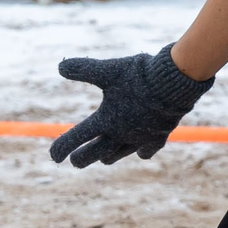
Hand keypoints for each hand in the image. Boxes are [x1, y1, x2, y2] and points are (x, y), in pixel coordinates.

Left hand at [51, 45, 213, 168]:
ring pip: (116, 155)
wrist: (173, 83)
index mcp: (104, 120)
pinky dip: (137, 150)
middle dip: (81, 158)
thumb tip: (59, 66)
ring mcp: (139, 140)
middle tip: (74, 160)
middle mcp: (119, 135)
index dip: (61, 148)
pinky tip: (136, 147)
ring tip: (102, 156)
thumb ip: (83, 69)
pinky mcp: (157, 138)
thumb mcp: (108, 70)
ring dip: (105, 156)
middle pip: (94, 155)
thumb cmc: (139, 75)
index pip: (76, 138)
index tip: (54, 156)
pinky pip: (144, 151)